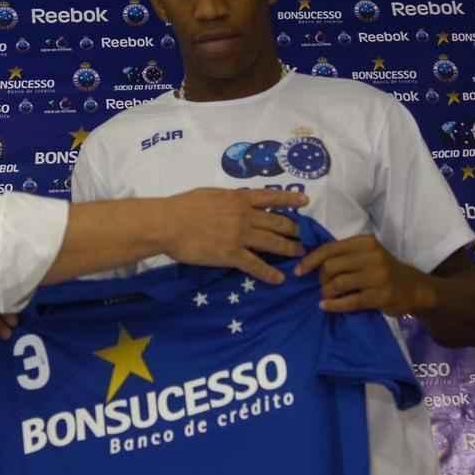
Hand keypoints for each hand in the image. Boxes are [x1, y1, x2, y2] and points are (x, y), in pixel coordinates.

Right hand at [159, 188, 307, 283]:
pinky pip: (255, 265)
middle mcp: (245, 216)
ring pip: (272, 243)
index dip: (290, 199)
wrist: (169, 223)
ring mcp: (240, 236)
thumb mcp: (210, 194)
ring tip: (299, 254)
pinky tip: (278, 279)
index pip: (271, 197)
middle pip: (277, 222)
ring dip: (288, 249)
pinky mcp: (232, 255)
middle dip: (293, 229)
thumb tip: (236, 201)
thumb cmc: (183, 206)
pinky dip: (269, 273)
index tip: (306, 201)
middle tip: (304, 235)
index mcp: (239, 199)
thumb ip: (228, 199)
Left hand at [294, 234, 435, 316]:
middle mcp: (372, 255)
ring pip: (338, 283)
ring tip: (325, 296)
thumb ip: (343, 255)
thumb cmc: (383, 270)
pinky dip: (334, 305)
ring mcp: (378, 276)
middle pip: (331, 266)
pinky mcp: (381, 296)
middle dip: (320, 279)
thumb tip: (309, 263)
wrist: (414, 287)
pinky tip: (325, 306)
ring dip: (326, 292)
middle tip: (322, 287)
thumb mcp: (366, 254)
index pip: (330, 248)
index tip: (298, 271)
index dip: (311, 260)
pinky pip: (350, 301)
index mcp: (365, 242)